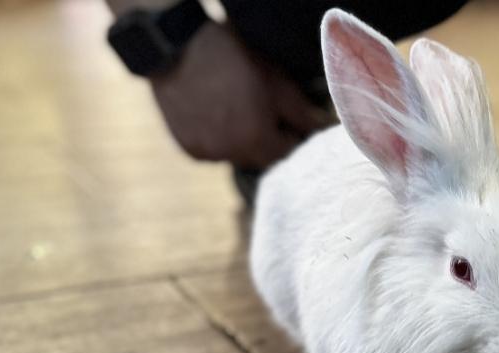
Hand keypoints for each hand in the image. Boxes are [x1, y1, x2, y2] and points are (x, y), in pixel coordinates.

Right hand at [149, 22, 322, 167]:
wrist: (177, 48)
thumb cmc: (233, 60)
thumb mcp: (275, 81)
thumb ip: (302, 113)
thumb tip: (322, 130)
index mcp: (256, 141)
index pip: (288, 155)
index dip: (292, 136)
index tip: (290, 120)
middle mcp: (230, 155)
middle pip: (262, 158)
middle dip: (268, 140)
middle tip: (263, 111)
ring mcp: (207, 154)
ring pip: (237, 156)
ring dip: (243, 142)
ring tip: (238, 110)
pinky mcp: (188, 149)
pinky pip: (214, 152)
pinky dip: (219, 140)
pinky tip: (216, 115)